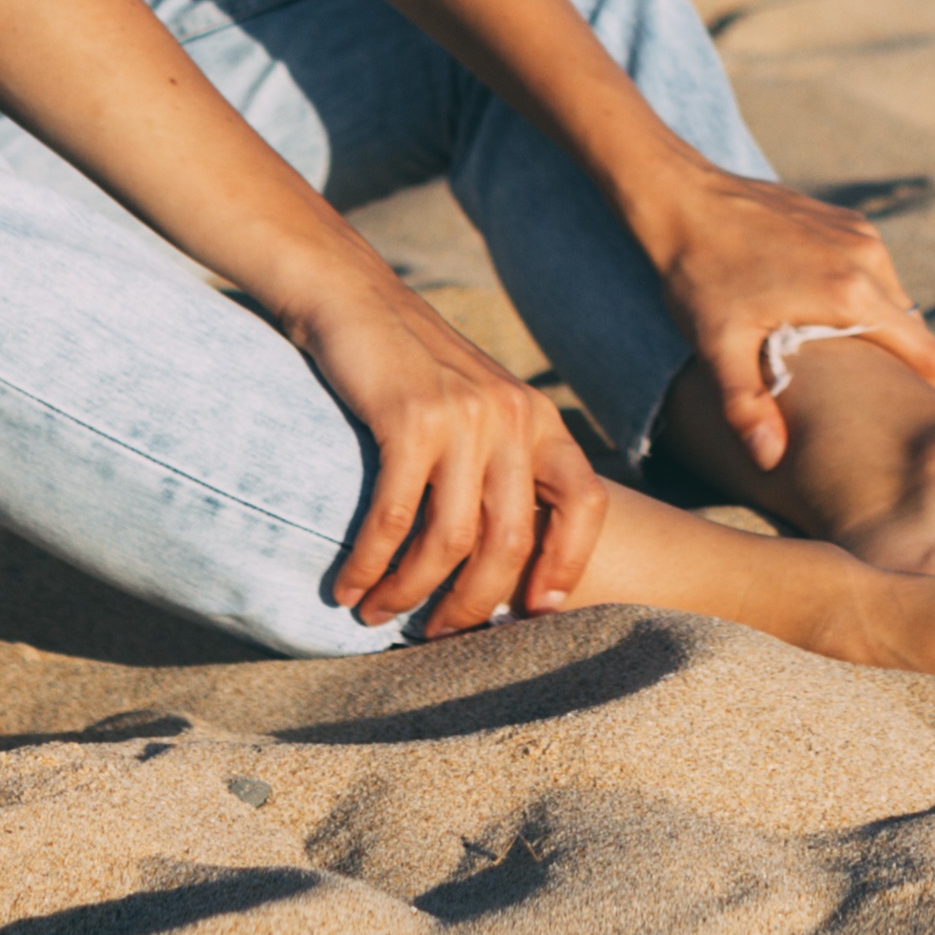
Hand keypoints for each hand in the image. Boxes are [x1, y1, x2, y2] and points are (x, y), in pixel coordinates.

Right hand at [272, 268, 607, 635]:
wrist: (353, 298)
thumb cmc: (411, 369)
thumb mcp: (479, 407)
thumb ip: (499, 465)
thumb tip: (501, 561)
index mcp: (540, 420)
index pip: (587, 503)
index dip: (567, 564)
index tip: (535, 614)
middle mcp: (514, 417)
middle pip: (513, 541)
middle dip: (476, 604)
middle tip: (439, 636)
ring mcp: (465, 417)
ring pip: (452, 540)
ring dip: (413, 592)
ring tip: (377, 614)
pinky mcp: (411, 420)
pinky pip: (395, 517)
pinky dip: (370, 563)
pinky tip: (347, 586)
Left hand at [645, 166, 934, 470]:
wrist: (683, 196)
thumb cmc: (699, 273)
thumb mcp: (718, 345)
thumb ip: (747, 404)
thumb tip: (770, 458)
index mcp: (853, 295)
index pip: (927, 353)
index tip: (923, 420)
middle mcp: (869, 259)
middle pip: (914, 328)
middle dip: (904, 367)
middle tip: (876, 404)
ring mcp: (859, 234)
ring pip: (893, 297)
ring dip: (880, 330)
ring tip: (848, 364)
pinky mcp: (844, 220)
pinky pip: (872, 269)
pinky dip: (862, 297)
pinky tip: (824, 316)